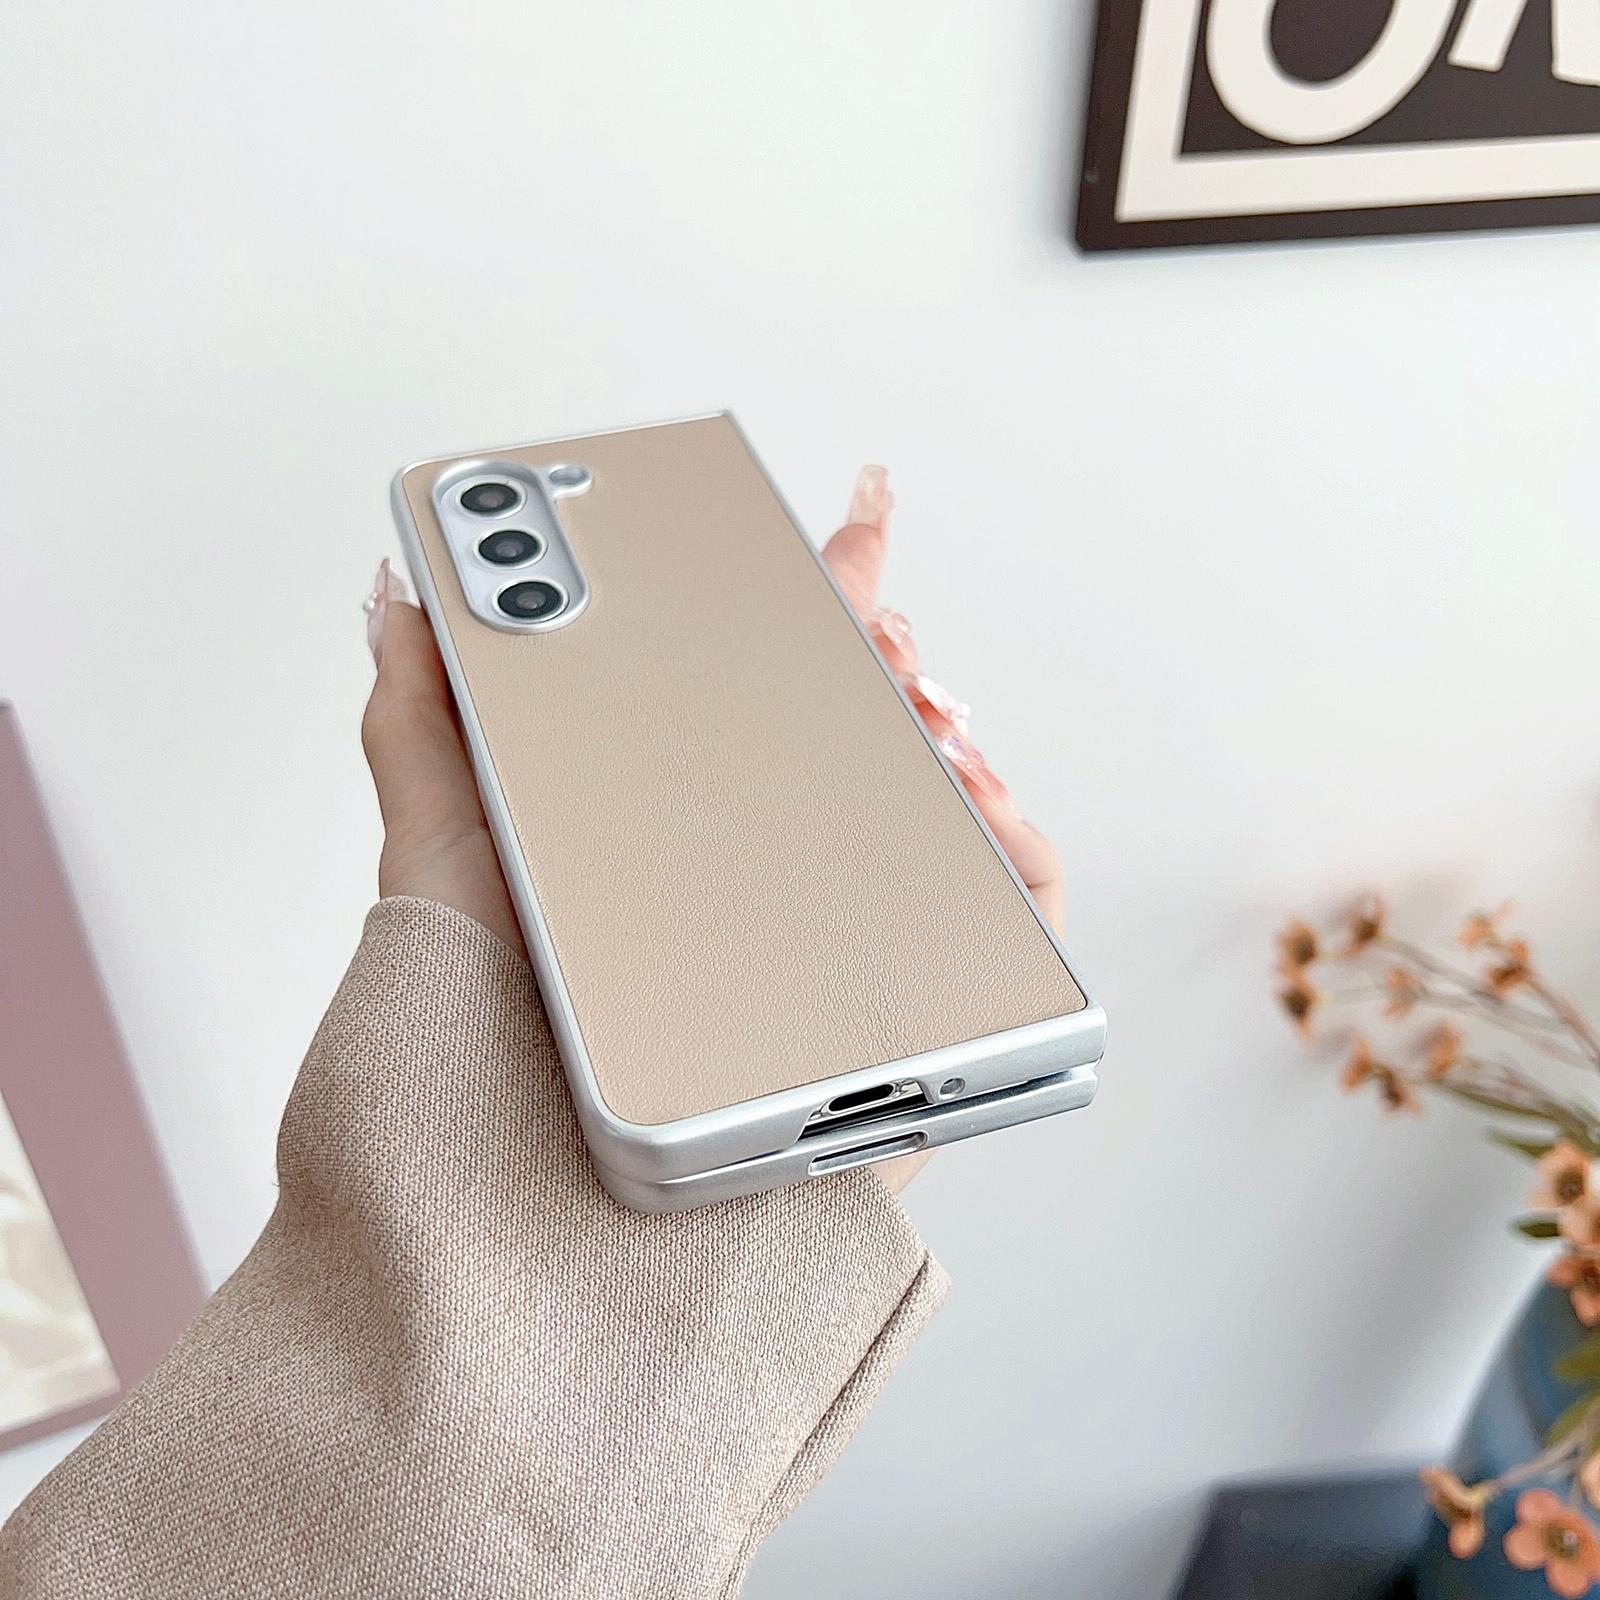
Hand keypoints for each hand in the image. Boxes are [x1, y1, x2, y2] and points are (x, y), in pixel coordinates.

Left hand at [359, 467, 1063, 1194]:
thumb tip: (400, 589)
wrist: (527, 1201)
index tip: (857, 511)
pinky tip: (975, 802)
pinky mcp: (894, 1003)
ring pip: (937, 805)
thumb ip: (421, 716)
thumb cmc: (479, 1036)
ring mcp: (833, 931)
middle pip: (861, 728)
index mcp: (681, 817)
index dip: (819, 581)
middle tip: (872, 610)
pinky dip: (1014, 844)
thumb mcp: (440, 852)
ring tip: (917, 697)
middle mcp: (766, 868)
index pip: (764, 674)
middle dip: (885, 646)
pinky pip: (1001, 915)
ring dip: (946, 729)